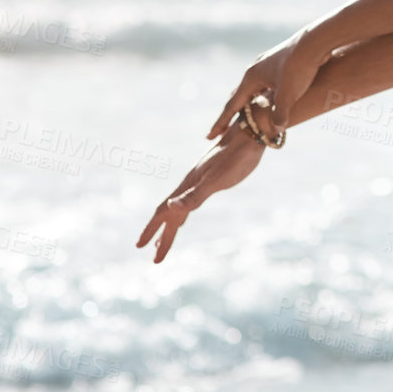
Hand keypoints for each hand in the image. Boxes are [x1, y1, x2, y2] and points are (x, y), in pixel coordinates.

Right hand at [136, 125, 265, 262]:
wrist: (253, 132)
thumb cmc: (237, 156)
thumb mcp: (217, 179)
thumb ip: (195, 195)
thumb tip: (171, 207)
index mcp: (188, 185)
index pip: (164, 213)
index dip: (152, 230)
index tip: (139, 247)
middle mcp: (191, 183)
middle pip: (170, 215)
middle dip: (161, 237)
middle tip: (155, 259)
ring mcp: (201, 180)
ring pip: (180, 208)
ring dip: (171, 226)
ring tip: (164, 242)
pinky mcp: (214, 177)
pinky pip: (192, 200)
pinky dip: (184, 211)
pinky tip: (186, 211)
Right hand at [207, 28, 326, 143]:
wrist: (316, 41)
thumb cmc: (299, 67)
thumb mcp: (288, 95)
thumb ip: (279, 114)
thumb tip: (276, 129)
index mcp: (251, 78)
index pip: (232, 106)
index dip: (221, 123)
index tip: (210, 136)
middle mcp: (255, 69)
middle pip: (239, 96)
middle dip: (232, 114)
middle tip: (223, 130)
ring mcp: (268, 64)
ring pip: (254, 89)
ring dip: (249, 104)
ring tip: (245, 117)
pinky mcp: (281, 62)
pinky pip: (267, 84)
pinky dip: (263, 95)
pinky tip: (270, 99)